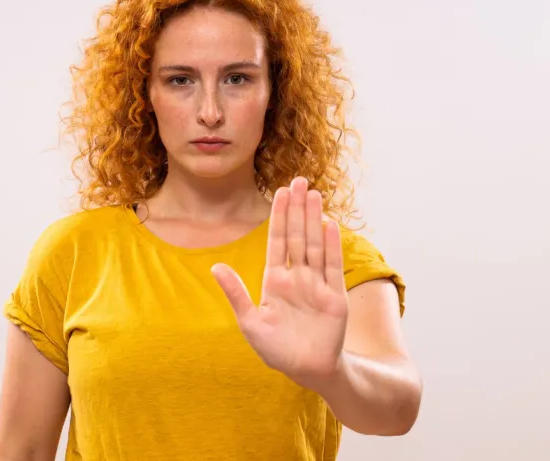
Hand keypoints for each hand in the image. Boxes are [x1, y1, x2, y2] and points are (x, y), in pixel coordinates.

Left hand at [211, 177, 348, 388]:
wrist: (307, 370)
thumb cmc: (276, 349)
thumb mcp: (249, 322)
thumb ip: (235, 293)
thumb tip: (215, 266)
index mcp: (275, 280)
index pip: (277, 241)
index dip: (279, 216)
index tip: (279, 192)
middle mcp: (297, 277)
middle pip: (298, 235)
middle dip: (297, 208)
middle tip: (299, 180)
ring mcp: (317, 284)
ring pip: (315, 244)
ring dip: (314, 219)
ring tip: (313, 194)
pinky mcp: (335, 296)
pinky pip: (332, 266)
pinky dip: (331, 246)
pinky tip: (329, 225)